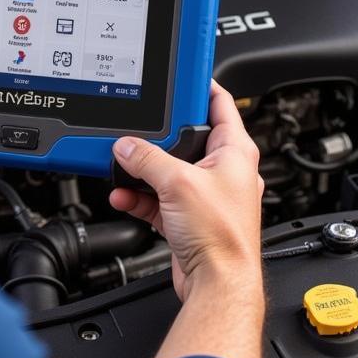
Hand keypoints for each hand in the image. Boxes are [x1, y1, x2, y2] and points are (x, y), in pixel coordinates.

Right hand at [109, 81, 262, 301]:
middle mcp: (223, 170)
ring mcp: (205, 194)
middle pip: (186, 137)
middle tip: (138, 129)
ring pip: (167, 170)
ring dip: (142, 171)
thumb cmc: (221, 236)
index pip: (220, 103)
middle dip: (156, 136)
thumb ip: (146, 158)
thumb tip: (126, 145)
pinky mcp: (188, 216)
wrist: (217, 283)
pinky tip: (123, 196)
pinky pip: (158, 197)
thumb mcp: (177, 182)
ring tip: (123, 169)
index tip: (180, 74)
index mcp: (234, 151)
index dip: (200, 85)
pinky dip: (139, 196)